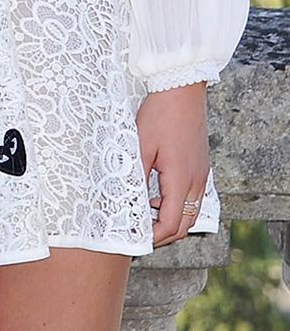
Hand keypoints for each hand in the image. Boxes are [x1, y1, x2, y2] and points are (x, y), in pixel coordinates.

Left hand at [139, 83, 209, 245]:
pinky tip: (155, 197)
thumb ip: (136, 177)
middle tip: (139, 234)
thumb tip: (129, 202)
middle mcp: (197, 182)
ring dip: (171, 221)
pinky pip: (192, 198)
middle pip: (185, 224)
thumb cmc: (159, 116)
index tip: (136, 238)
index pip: (172, 223)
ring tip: (144, 218)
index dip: (155, 236)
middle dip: (164, 235)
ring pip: (191, 213)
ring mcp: (202, 176)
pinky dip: (177, 206)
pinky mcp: (201, 168)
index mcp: (181, 180)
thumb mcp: (140, 147)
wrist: (181, 92)